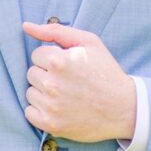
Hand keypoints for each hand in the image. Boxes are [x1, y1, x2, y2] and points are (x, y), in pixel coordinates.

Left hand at [21, 19, 136, 142]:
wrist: (124, 108)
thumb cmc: (106, 72)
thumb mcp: (88, 42)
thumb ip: (56, 31)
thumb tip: (26, 26)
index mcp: (59, 61)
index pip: (36, 55)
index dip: (53, 59)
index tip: (68, 67)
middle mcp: (52, 84)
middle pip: (31, 73)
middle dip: (47, 75)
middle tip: (68, 81)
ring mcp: (50, 106)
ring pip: (30, 93)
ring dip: (43, 93)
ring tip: (65, 95)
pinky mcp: (50, 124)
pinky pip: (30, 113)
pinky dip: (41, 110)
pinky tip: (58, 108)